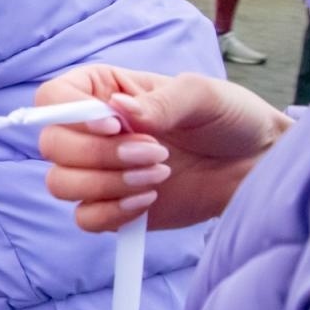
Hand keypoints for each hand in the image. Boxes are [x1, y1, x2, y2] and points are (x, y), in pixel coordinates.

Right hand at [36, 65, 290, 233]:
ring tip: (158, 176)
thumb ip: (160, 103)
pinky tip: (150, 200)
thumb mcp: (202, 96)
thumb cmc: (229, 118)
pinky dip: (113, 213)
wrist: (258, 165)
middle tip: (155, 153)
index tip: (115, 126)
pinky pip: (85, 218)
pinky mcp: (111, 207)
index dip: (72, 115)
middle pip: (51, 145)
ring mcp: (98, 172)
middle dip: (100, 154)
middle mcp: (90, 131)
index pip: (52, 98)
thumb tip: (119, 111)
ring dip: (107, 184)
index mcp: (102, 92)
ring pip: (61, 183)